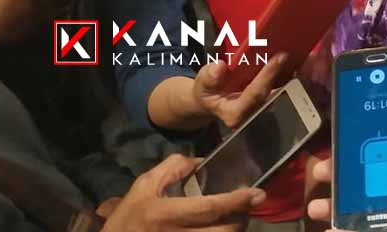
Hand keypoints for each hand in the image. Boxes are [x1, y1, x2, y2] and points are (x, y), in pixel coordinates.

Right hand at [101, 154, 263, 231]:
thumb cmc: (128, 218)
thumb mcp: (143, 186)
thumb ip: (172, 168)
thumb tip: (200, 161)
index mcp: (166, 214)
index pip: (211, 208)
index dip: (237, 201)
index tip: (258, 193)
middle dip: (241, 218)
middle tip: (248, 206)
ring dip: (234, 229)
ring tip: (237, 217)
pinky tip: (222, 227)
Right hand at [193, 53, 289, 128]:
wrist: (210, 101)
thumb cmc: (206, 93)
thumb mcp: (201, 85)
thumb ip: (208, 78)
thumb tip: (219, 67)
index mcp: (234, 115)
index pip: (255, 94)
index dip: (266, 76)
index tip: (277, 59)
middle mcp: (251, 115)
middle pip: (270, 93)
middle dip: (279, 74)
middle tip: (286, 54)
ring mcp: (261, 110)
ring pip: (278, 92)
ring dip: (286, 74)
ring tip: (291, 56)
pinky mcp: (267, 102)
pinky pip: (279, 88)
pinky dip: (285, 74)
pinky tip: (290, 61)